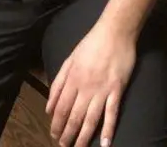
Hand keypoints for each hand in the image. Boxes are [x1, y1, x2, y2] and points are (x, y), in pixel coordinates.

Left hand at [45, 23, 134, 146]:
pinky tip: (106, 143)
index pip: (61, 108)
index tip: (53, 135)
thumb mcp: (69, 61)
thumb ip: (57, 83)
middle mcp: (85, 88)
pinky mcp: (117, 90)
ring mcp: (102, 90)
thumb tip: (49, 107)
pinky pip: (112, 113)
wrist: (115, 32)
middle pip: (74, 117)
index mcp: (72, 80)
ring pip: (90, 119)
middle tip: (64, 146)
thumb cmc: (90, 44)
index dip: (56, 124)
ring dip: (83, 137)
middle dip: (67, 134)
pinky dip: (109, 129)